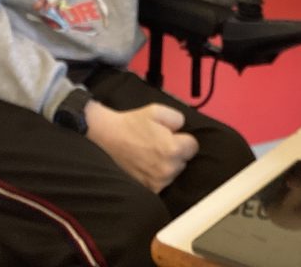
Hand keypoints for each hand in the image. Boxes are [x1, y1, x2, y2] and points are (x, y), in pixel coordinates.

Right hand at [85, 101, 199, 192]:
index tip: (171, 136)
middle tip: (159, 143)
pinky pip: (162, 182)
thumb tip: (182, 129)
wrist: (107, 137)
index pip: (193, 146)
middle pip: (184, 161)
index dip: (182, 138)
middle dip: (176, 152)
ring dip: (167, 165)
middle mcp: (168, 169)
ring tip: (150, 154)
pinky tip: (146, 165)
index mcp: (173, 149)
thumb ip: (178, 118)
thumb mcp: (157, 110)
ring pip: (174, 172)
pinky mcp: (149, 189)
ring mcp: (158, 182)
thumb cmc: (131, 123)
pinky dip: (157, 175)